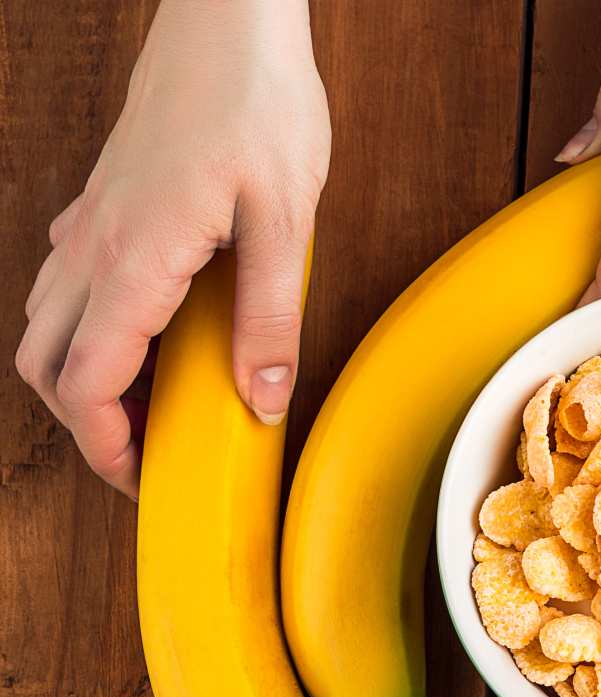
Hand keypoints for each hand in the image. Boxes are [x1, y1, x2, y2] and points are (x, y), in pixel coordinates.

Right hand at [15, 0, 329, 497]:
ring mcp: (91, 222)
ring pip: (50, 323)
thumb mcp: (286, 220)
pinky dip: (91, 326)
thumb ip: (272, 316)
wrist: (228, 24)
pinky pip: (71, 281)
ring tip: (153, 403)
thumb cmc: (258, 105)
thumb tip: (263, 398)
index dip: (109, 449)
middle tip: (151, 452)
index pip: (87, 385)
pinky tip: (149, 328)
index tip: (150, 480)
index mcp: (134, 261)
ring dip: (85, 376)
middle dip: (88, 424)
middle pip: (47, 365)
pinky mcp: (106, 203)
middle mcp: (94, 247)